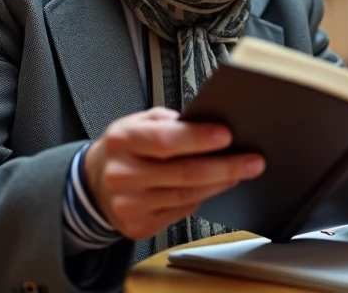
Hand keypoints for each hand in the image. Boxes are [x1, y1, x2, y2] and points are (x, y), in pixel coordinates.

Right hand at [84, 108, 264, 239]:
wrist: (95, 183)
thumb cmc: (124, 148)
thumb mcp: (138, 122)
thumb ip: (169, 121)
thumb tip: (207, 125)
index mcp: (122, 140)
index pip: (165, 140)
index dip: (199, 139)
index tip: (227, 135)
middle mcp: (122, 174)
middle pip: (184, 173)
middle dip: (225, 166)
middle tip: (252, 160)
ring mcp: (129, 205)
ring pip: (188, 195)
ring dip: (219, 183)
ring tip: (240, 172)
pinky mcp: (138, 227)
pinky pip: (181, 212)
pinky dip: (202, 199)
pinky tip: (214, 187)